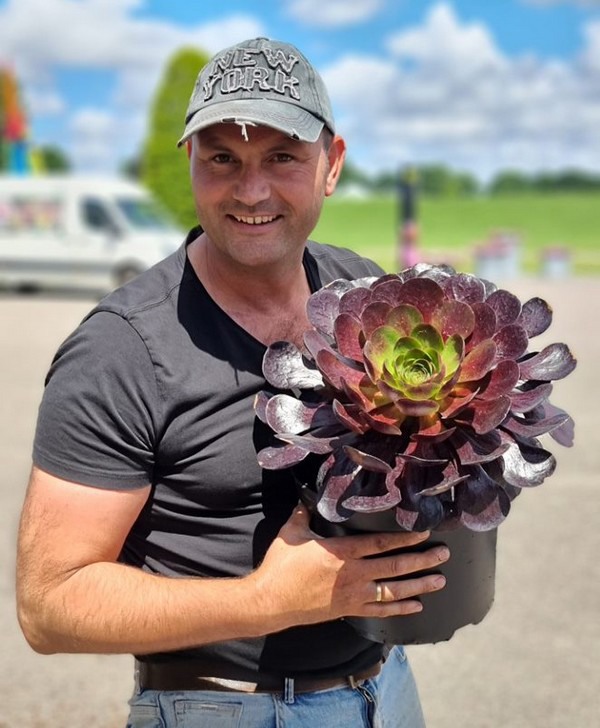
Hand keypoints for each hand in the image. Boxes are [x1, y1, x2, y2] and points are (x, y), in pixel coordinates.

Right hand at [249, 503, 448, 629]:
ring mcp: (353, 595)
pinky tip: (416, 606)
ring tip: (439, 580)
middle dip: (422, 560)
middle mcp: (353, 574)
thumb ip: (303, 514)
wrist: (270, 601)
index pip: (381, 543)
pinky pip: (380, 612)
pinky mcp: (349, 610)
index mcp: (342, 552)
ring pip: (394, 591)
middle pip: (395, 567)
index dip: (405, 538)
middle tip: (443, 555)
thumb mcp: (291, 532)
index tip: (424, 532)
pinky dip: (400, 610)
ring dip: (419, 586)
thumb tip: (306, 497)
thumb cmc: (281, 566)